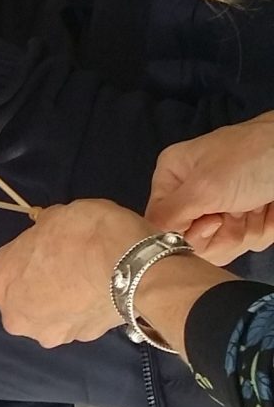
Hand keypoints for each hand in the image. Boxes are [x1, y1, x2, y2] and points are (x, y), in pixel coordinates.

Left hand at [0, 200, 150, 346]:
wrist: (132, 265)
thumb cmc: (83, 234)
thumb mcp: (53, 216)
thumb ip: (41, 231)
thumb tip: (46, 230)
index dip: (19, 260)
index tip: (38, 249)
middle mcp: (15, 317)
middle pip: (20, 301)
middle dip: (37, 288)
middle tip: (62, 265)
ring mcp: (48, 334)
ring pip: (48, 316)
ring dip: (61, 303)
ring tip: (86, 279)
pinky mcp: (81, 340)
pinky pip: (76, 322)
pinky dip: (84, 310)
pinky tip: (101, 290)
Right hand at [147, 115, 273, 262]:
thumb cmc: (250, 161)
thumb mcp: (204, 187)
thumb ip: (169, 217)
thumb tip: (146, 242)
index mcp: (173, 176)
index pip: (160, 225)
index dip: (187, 232)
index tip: (212, 219)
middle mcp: (194, 193)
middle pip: (193, 240)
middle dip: (222, 232)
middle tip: (238, 210)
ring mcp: (223, 206)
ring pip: (223, 245)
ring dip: (246, 230)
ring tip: (257, 205)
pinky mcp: (249, 216)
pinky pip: (247, 241)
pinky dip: (263, 228)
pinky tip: (269, 208)